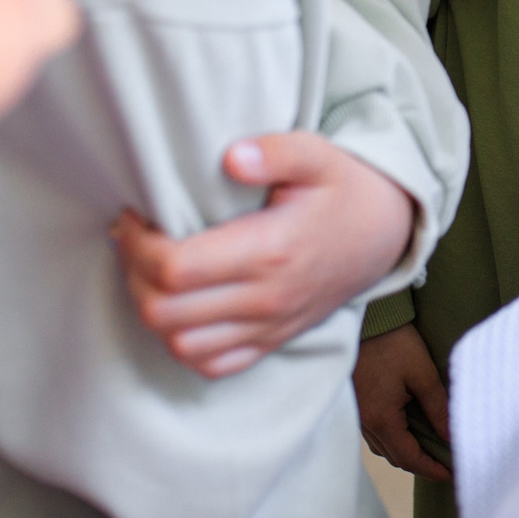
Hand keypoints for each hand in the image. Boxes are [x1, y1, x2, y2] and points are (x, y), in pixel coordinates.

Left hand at [111, 132, 418, 378]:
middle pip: (164, 312)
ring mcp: (268, 327)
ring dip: (152, 310)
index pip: (174, 267)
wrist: (385, 235)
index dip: (137, 244)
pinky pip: (210, 365)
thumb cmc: (344, 190)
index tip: (133, 216)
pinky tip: (180, 307)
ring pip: (179, 344)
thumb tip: (231, 158)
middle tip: (133, 240)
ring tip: (151, 271)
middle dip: (133, 274)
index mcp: (271, 250)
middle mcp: (266, 298)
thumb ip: (276, 152)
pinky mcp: (271, 342)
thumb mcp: (319, 155)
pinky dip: (182, 343)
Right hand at [355, 324, 450, 480]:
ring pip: (384, 447)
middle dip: (421, 464)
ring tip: (432, 449)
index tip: (452, 474)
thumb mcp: (422, 374)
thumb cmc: (393, 342)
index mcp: (382, 419)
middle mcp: (366, 423)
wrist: (364, 319)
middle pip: (395, 457)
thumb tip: (451, 436)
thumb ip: (437, 408)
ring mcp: (359, 415)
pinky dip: (395, 438)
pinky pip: (376, 433)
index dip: (431, 469)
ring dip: (407, 452)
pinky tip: (410, 430)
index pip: (408, 458)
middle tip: (446, 463)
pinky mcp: (357, 404)